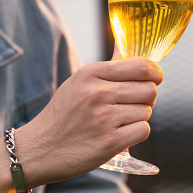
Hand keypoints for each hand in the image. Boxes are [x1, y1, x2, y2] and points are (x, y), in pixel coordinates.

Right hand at [15, 46, 162, 186]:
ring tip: (118, 121)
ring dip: (138, 117)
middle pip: (150, 90)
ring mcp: (103, 119)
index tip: (155, 79)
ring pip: (147, 112)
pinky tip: (120, 134)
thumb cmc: (65, 113)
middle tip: (132, 105)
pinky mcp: (109, 142)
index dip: (155, 73)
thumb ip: (110, 65)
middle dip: (147, 98)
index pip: (142, 67)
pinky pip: (143, 130)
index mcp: (92, 73)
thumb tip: (126, 43)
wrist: (37, 149)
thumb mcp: (81, 81)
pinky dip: (136, 133)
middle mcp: (97, 93)